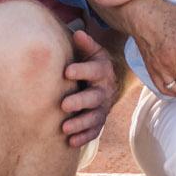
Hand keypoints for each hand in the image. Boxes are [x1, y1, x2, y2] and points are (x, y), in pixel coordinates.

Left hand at [58, 28, 117, 147]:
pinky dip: (84, 138)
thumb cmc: (94, 64)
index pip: (95, 70)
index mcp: (102, 72)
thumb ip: (86, 45)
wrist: (111, 82)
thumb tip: (77, 33)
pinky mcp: (100, 121)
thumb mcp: (94, 52)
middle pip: (95, 98)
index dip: (82, 71)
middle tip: (64, 105)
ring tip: (65, 128)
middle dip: (80, 101)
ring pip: (94, 118)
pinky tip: (71, 142)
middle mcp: (104, 91)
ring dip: (80, 124)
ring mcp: (103, 108)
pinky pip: (95, 131)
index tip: (66, 71)